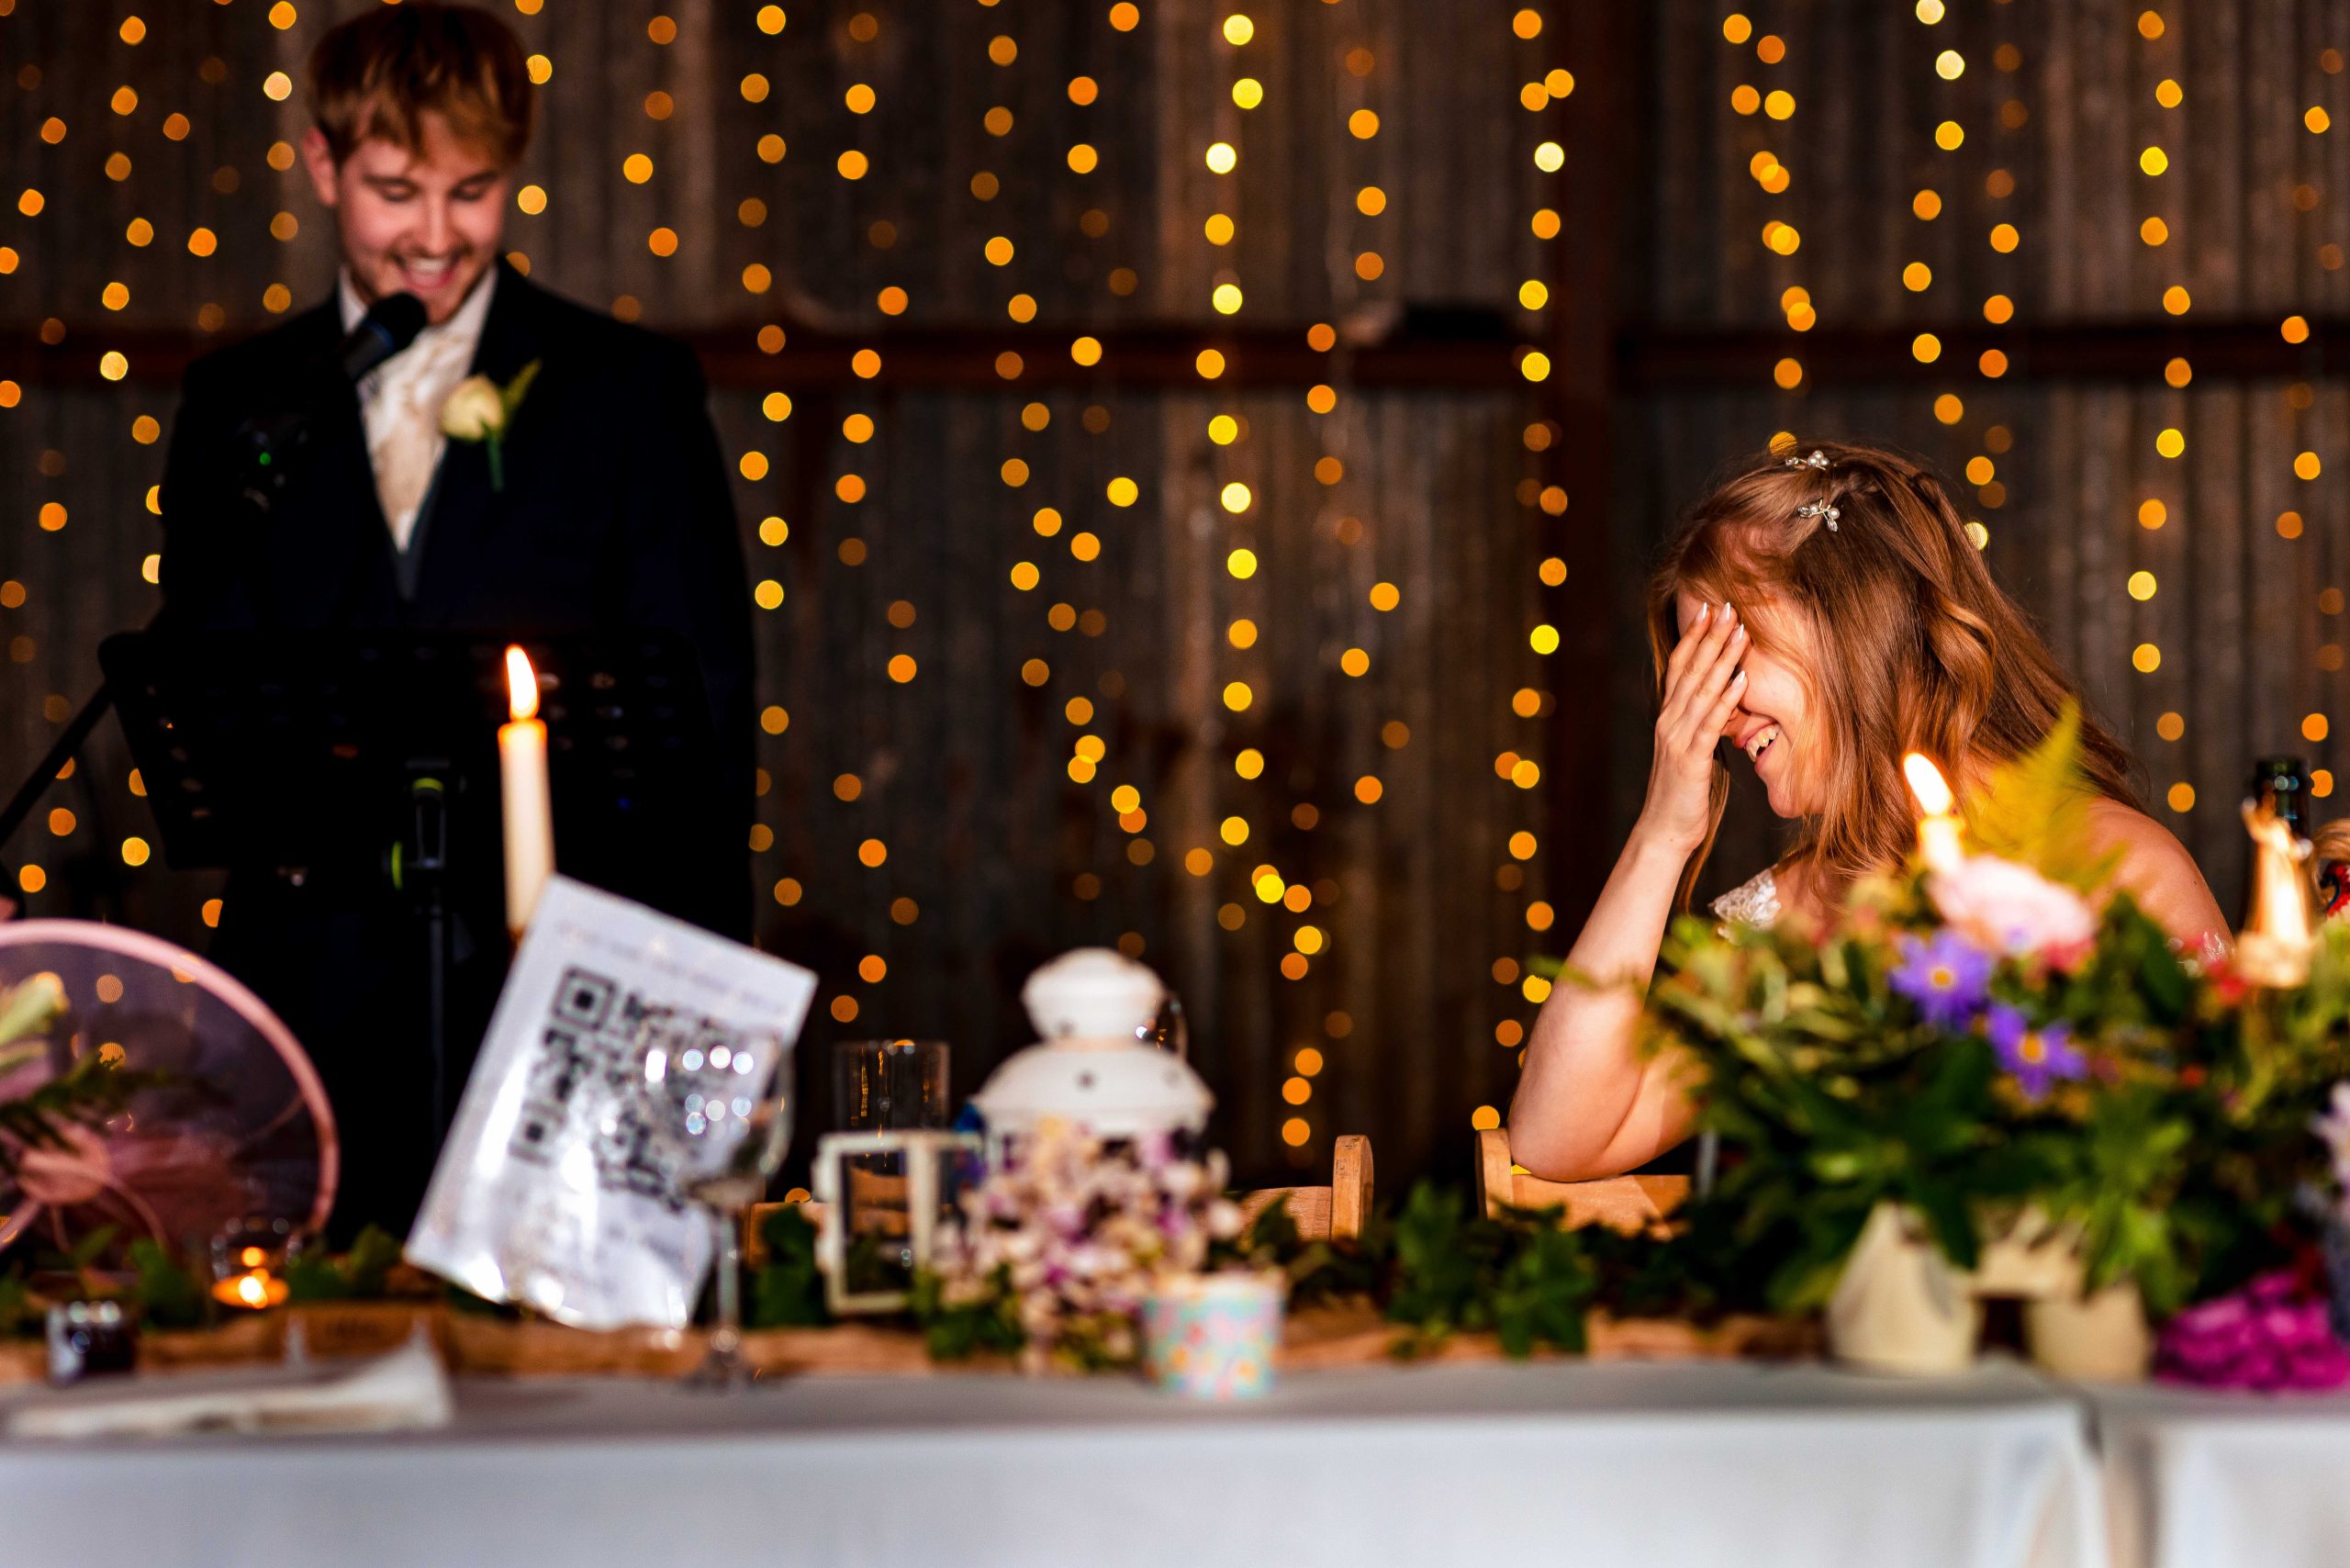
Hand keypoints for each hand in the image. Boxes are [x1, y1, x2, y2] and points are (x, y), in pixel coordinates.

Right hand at [1636, 601, 1746, 855]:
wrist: (1665, 831)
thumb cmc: (1683, 794)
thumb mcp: (1694, 753)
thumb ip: (1703, 727)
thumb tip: (1722, 706)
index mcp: (1669, 718)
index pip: (1680, 668)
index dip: (1694, 637)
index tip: (1709, 609)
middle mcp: (1669, 722)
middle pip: (1690, 671)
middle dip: (1710, 637)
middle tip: (1727, 605)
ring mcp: (1678, 739)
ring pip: (1702, 690)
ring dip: (1722, 658)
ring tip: (1740, 631)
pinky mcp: (1690, 759)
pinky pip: (1711, 723)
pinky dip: (1726, 698)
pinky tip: (1741, 679)